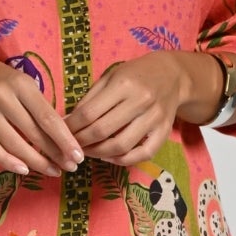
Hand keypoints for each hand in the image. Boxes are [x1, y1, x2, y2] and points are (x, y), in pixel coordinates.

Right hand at [0, 54, 83, 177]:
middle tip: (70, 167)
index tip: (77, 155)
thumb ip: (39, 106)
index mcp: (20, 85)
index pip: (47, 117)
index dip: (64, 140)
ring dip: (36, 162)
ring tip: (53, 171)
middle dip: (55, 154)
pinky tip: (25, 170)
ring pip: (14, 145)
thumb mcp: (22, 83)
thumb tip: (62, 136)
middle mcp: (1, 98)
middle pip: (33, 133)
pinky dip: (9, 162)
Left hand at [63, 51, 211, 166]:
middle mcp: (141, 101)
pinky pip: (142, 154)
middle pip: (103, 130)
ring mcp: (155, 118)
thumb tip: (67, 122)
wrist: (173, 75)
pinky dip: (123, 160)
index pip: (89, 112)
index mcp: (124, 84)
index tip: (62, 132)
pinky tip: (109, 157)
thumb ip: (90, 99)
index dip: (72, 126)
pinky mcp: (164, 132)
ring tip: (88, 151)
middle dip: (82, 142)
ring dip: (99, 153)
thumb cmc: (135, 75)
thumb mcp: (110, 77)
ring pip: (121, 146)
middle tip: (72, 145)